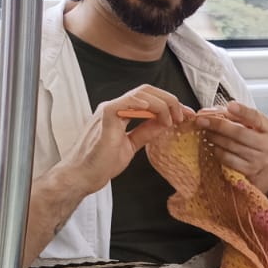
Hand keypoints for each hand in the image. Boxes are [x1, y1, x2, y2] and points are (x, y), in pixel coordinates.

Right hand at [58, 86, 193, 195]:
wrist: (82, 177)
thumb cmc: (101, 163)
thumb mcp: (131, 145)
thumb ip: (146, 132)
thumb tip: (165, 122)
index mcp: (121, 113)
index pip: (149, 98)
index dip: (170, 104)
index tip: (186, 115)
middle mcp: (115, 107)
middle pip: (147, 91)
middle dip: (170, 100)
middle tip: (184, 115)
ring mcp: (109, 111)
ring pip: (140, 94)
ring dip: (162, 104)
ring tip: (172, 119)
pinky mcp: (104, 118)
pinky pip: (123, 103)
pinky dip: (140, 103)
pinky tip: (153, 110)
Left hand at [196, 101, 267, 189]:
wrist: (262, 164)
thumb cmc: (254, 139)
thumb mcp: (251, 125)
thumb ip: (233, 115)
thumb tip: (209, 112)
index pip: (256, 117)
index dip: (243, 111)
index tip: (230, 106)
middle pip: (240, 132)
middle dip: (218, 125)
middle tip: (202, 120)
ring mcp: (259, 159)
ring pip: (231, 145)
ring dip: (214, 137)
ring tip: (206, 131)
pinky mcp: (249, 170)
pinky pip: (227, 158)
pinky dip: (217, 150)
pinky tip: (213, 145)